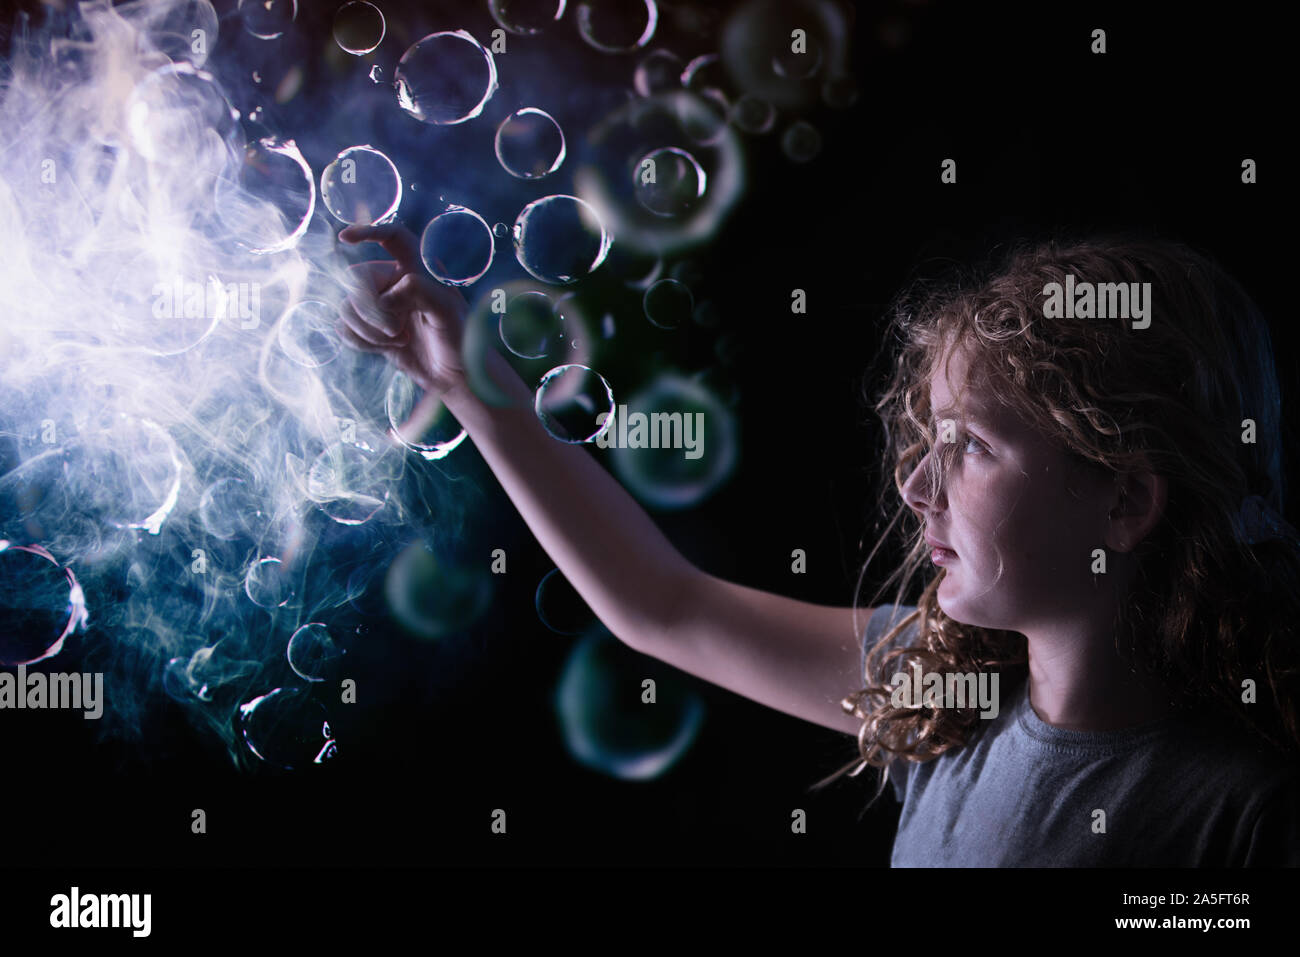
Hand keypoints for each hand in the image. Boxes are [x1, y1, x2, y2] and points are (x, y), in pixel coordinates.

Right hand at [335, 223, 468, 398]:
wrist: (454, 376)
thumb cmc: (459, 340)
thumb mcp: (447, 312)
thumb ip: (419, 292)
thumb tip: (384, 298)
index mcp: (418, 269)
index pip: (392, 238)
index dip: (368, 232)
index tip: (345, 238)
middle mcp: (396, 282)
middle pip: (358, 279)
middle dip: (369, 309)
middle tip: (394, 329)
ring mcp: (380, 306)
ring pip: (347, 306)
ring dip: (367, 329)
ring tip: (398, 339)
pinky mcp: (370, 330)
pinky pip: (345, 327)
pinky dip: (361, 341)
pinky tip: (387, 348)